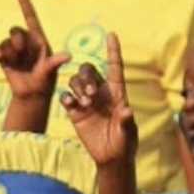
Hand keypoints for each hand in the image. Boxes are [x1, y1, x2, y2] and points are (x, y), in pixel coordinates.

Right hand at [0, 0, 70, 108]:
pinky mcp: (4, 57)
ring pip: (5, 41)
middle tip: (22, 53)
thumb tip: (68, 56)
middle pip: (15, 30)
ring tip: (16, 63)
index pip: (30, 16)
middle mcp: (26, 41)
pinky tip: (0, 58)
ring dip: (9, 52)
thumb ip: (55, 62)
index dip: (24, 1)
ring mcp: (14, 49)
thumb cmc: (45, 81)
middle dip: (17, 41)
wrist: (31, 94)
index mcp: (39, 39)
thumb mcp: (50, 72)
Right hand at [62, 32, 137, 167]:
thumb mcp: (128, 134)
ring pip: (75, 81)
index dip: (113, 51)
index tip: (111, 35)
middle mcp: (101, 94)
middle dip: (87, 78)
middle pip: (90, 71)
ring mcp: (87, 102)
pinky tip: (71, 106)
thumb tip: (127, 110)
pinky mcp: (75, 112)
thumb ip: (126, 122)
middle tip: (90, 96)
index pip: (115, 68)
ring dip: (77, 88)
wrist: (110, 158)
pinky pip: (66, 97)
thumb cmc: (125, 144)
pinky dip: (66, 97)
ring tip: (83, 104)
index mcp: (117, 94)